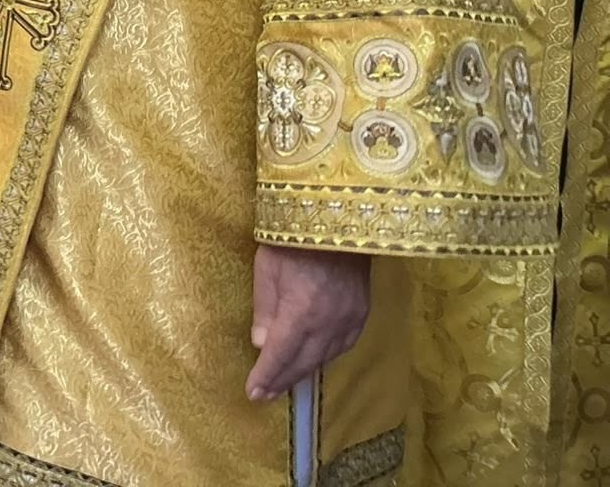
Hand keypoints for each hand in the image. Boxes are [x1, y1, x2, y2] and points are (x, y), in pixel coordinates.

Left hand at [247, 244, 370, 400]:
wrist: (336, 219)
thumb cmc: (292, 240)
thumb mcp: (266, 269)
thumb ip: (264, 310)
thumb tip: (261, 344)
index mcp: (300, 312)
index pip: (280, 355)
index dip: (266, 377)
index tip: (253, 393)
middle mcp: (328, 323)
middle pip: (303, 362)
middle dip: (282, 381)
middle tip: (264, 396)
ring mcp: (349, 320)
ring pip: (324, 357)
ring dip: (303, 372)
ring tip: (284, 382)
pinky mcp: (362, 313)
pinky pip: (342, 345)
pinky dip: (325, 357)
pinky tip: (314, 360)